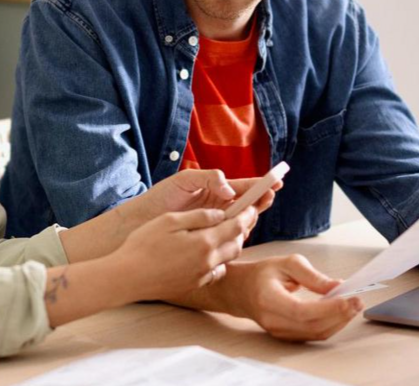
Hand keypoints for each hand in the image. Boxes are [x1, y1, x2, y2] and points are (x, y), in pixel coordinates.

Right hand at [112, 207, 256, 300]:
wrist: (128, 277)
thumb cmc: (144, 245)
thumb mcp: (170, 220)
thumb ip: (199, 216)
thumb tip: (220, 214)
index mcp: (205, 242)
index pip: (237, 226)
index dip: (247, 214)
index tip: (252, 205)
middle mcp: (208, 261)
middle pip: (237, 244)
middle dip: (242, 230)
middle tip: (241, 218)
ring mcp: (202, 275)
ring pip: (228, 259)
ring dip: (230, 245)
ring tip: (224, 233)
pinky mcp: (194, 284)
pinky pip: (216, 272)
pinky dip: (218, 261)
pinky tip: (208, 254)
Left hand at [131, 169, 280, 237]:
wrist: (142, 221)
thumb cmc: (161, 197)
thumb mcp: (184, 181)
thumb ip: (208, 178)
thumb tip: (229, 189)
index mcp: (216, 189)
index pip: (244, 187)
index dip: (261, 184)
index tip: (276, 181)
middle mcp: (220, 207)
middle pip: (248, 204)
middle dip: (261, 200)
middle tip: (268, 197)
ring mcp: (216, 224)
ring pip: (243, 222)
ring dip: (252, 216)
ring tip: (255, 210)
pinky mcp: (210, 240)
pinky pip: (230, 237)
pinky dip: (239, 234)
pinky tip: (242, 230)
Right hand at [222, 255, 362, 340]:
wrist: (242, 291)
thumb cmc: (263, 274)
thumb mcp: (286, 263)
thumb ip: (312, 276)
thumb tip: (337, 286)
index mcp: (268, 298)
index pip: (301, 311)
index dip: (327, 308)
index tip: (348, 298)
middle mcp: (273, 320)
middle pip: (312, 325)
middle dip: (339, 315)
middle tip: (357, 300)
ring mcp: (279, 332)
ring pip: (316, 333)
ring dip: (339, 321)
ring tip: (354, 306)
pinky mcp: (287, 336)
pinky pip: (313, 334)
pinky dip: (331, 325)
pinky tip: (341, 313)